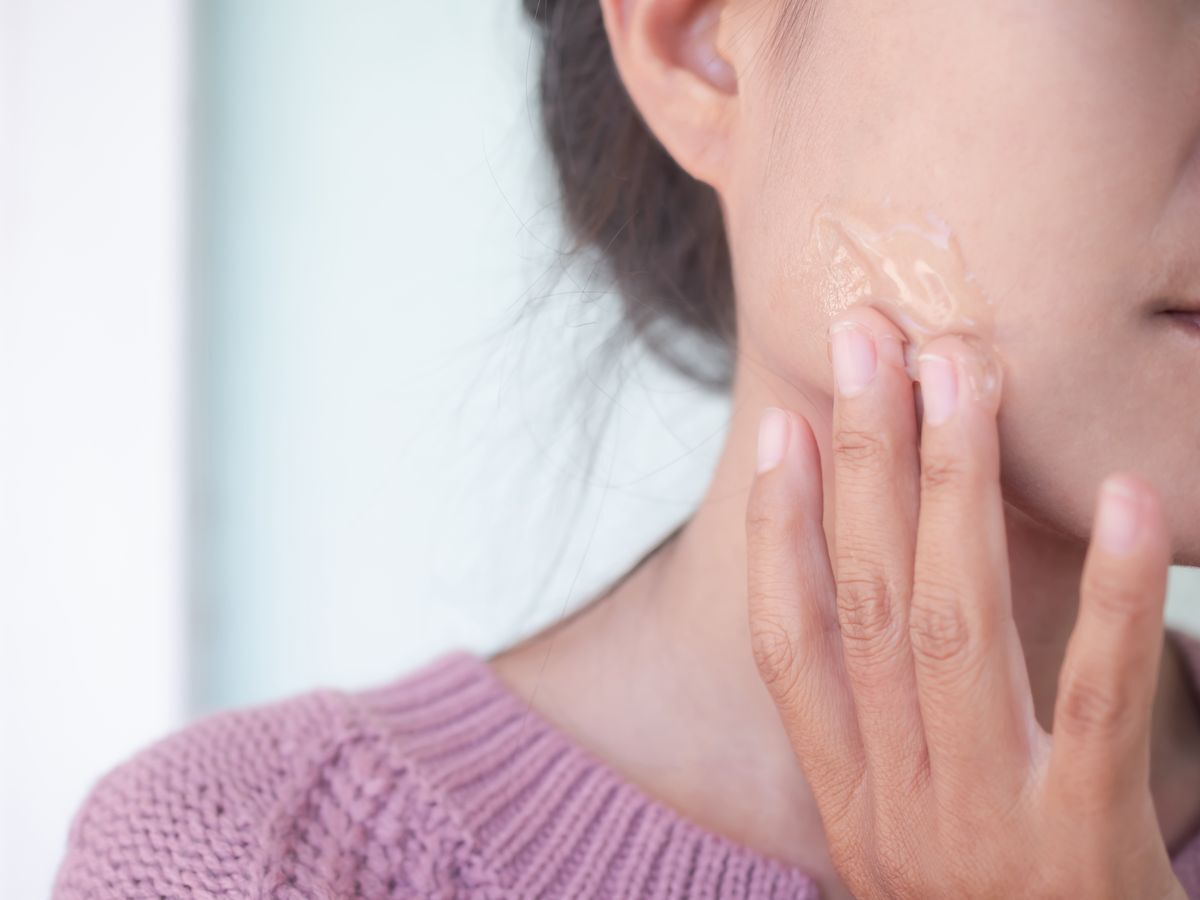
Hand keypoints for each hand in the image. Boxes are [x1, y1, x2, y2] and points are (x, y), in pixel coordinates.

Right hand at [744, 307, 1185, 898]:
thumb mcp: (914, 839)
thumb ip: (893, 739)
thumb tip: (888, 598)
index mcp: (849, 799)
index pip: (788, 642)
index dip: (778, 526)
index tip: (784, 427)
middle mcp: (897, 805)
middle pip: (868, 602)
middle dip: (864, 459)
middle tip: (871, 340)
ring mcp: (985, 825)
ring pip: (955, 626)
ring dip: (954, 487)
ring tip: (963, 372)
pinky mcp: (1086, 845)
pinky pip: (1099, 700)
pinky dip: (1109, 594)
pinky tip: (1124, 497)